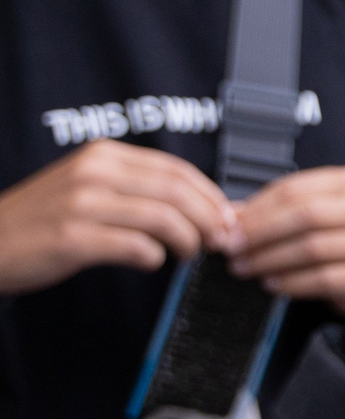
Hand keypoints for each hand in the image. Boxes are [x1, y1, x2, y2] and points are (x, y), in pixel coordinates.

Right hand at [0, 141, 240, 294]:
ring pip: (163, 217)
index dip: (210, 195)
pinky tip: (152, 261)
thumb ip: (137, 191)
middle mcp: (93, 173)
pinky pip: (135, 246)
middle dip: (209, 218)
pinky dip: (154, 256)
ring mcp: (82, 204)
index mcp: (102, 156)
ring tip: (190, 253)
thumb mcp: (88, 188)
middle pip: (177, 191)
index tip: (226, 217)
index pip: (176, 169)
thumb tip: (202, 207)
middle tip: (219, 240)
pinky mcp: (72, 238)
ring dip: (188, 240)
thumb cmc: (42, 220)